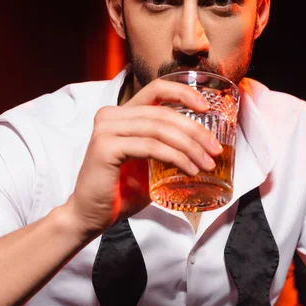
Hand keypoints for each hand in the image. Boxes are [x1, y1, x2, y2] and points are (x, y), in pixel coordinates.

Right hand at [64, 78, 222, 236]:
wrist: (90, 216)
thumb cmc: (120, 192)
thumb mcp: (148, 163)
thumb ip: (166, 148)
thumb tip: (203, 147)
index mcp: (121, 114)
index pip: (155, 89)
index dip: (183, 93)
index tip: (206, 107)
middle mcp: (110, 115)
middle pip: (162, 112)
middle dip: (195, 130)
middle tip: (215, 149)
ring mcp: (106, 129)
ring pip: (159, 129)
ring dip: (189, 146)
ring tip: (206, 164)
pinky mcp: (105, 147)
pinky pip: (150, 146)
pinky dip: (175, 157)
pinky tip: (189, 169)